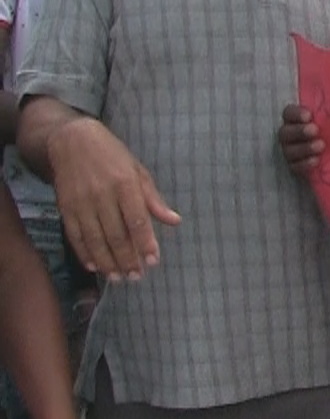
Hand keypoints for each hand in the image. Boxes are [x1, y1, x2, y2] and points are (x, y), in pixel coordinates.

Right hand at [48, 118, 179, 279]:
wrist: (72, 141)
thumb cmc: (112, 156)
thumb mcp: (138, 171)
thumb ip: (153, 199)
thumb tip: (174, 221)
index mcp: (125, 184)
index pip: (137, 220)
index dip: (145, 243)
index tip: (153, 261)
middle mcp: (102, 195)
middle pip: (116, 235)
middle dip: (127, 259)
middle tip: (136, 277)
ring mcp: (81, 202)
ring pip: (95, 240)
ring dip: (107, 262)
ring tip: (118, 278)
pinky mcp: (64, 207)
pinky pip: (74, 236)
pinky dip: (84, 253)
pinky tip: (94, 266)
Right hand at [280, 105, 323, 174]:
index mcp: (300, 119)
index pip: (288, 113)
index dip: (295, 113)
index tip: (309, 115)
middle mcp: (292, 134)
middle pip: (285, 132)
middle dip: (299, 131)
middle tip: (315, 130)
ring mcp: (292, 152)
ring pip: (288, 150)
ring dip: (303, 148)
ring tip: (321, 145)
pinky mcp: (297, 167)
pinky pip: (294, 167)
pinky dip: (304, 164)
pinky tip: (316, 161)